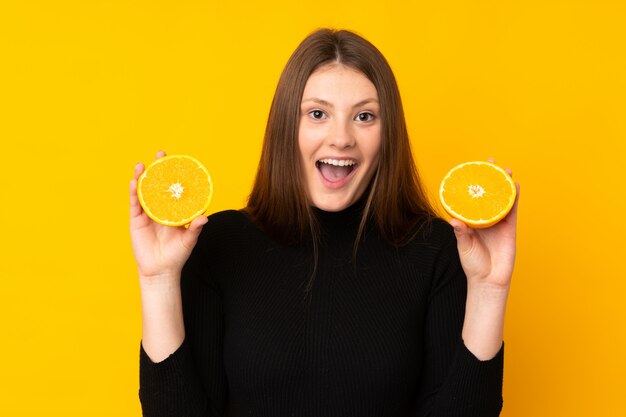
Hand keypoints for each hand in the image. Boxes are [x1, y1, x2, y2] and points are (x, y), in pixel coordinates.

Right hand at [130, 151, 207, 284]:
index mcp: (173, 210)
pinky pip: (135, 204)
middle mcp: (160, 209)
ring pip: (144, 191)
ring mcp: (147, 213)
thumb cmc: (177, 255)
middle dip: (158, 169)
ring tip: (142, 165)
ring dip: (142, 177)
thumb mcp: (188, 240)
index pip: (174, 188)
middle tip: (161, 154)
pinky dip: (134, 193)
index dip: (175, 175)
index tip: (178, 161)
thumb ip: (195, 228)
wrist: (161, 271)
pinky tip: (134, 182)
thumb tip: (204, 218)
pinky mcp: (136, 221)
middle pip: (158, 185)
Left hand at [450, 164, 519, 290]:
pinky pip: (512, 209)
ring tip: (504, 169)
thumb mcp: (464, 246)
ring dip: (504, 183)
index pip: (471, 199)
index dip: (471, 185)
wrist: (489, 281)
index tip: (469, 169)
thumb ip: (461, 233)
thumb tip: (454, 220)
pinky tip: (515, 185)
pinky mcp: (510, 228)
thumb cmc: (473, 264)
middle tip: (489, 162)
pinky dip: (514, 197)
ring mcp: (498, 222)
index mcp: (472, 221)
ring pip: (502, 198)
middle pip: (488, 194)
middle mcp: (485, 218)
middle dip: (489, 178)